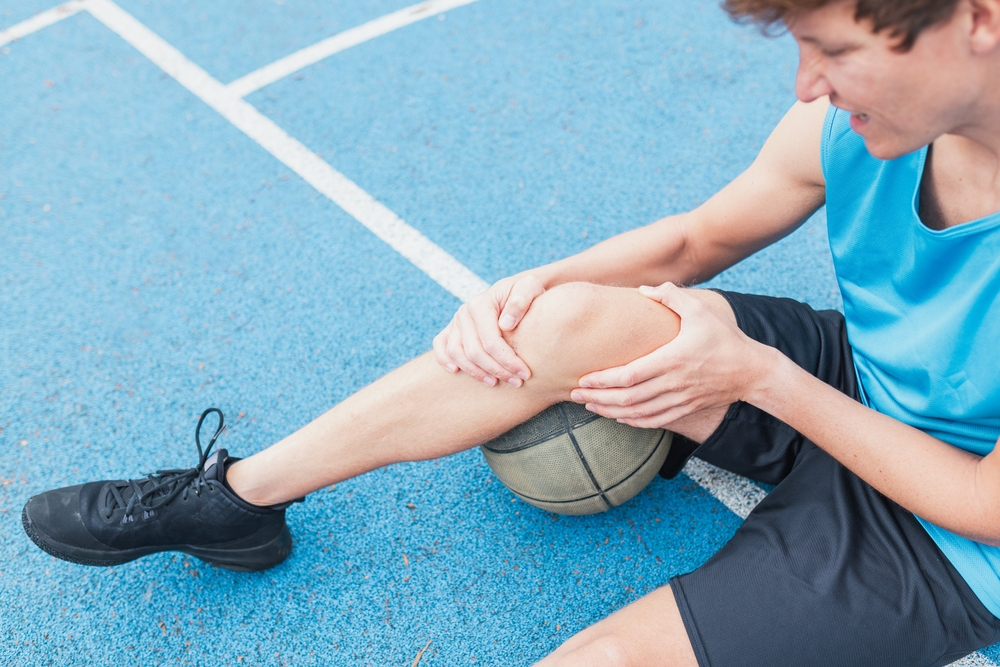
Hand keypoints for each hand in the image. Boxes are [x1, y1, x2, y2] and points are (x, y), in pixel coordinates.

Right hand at [432, 274, 545, 386]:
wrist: (515, 290)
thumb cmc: (525, 291)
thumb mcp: (530, 287)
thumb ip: (521, 300)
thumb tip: (505, 324)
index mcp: (480, 304)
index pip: (490, 340)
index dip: (507, 361)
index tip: (525, 374)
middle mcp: (464, 312)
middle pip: (474, 351)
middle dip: (496, 370)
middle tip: (517, 382)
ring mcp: (455, 321)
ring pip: (456, 354)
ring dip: (475, 372)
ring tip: (495, 383)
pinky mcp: (451, 329)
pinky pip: (440, 346)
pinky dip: (444, 360)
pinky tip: (457, 372)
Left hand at [570, 283, 769, 427]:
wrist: (751, 371)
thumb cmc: (723, 337)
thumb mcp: (700, 309)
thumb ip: (671, 295)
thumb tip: (643, 288)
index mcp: (672, 359)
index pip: (630, 375)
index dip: (604, 381)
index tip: (583, 379)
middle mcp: (673, 383)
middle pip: (628, 398)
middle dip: (598, 398)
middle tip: (574, 395)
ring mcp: (679, 399)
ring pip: (637, 413)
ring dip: (610, 412)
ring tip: (589, 406)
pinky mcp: (685, 409)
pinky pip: (653, 421)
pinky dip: (632, 421)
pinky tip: (616, 417)